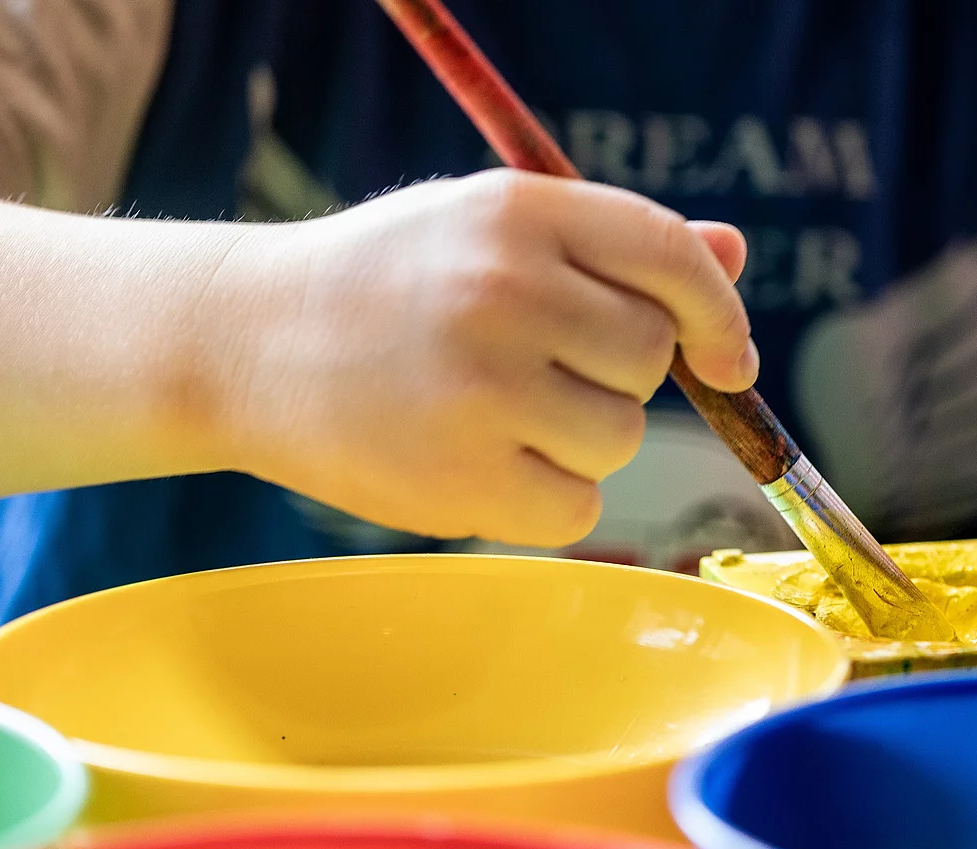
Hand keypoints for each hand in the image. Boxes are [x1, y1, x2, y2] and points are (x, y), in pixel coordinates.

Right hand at [206, 169, 754, 546]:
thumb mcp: (486, 228)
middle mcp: (505, 290)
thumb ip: (611, 244)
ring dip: (582, 440)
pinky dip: (547, 500)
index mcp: (518, 212)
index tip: (726, 362)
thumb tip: (733, 254)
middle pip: (649, 359)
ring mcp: (482, 388)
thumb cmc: (386, 282)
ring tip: (493, 413)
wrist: (243, 341)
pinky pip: (577, 508)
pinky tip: (480, 463)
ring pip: (621, 438)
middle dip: (617, 377)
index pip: (669, 258)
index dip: (717, 315)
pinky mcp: (462, 481)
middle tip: (536, 371)